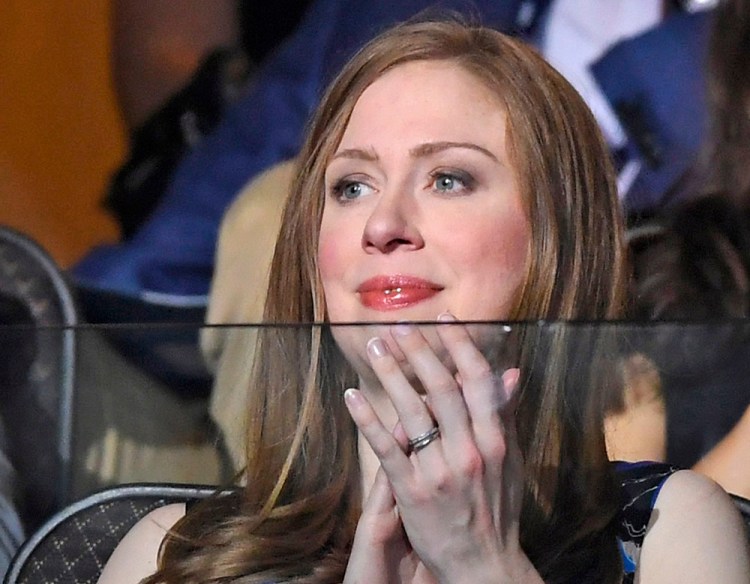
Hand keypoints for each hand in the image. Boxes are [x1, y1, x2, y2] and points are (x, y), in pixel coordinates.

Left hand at [344, 316, 539, 583]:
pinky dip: (367, 418)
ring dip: (391, 373)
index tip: (443, 319)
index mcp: (495, 439)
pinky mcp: (412, 491)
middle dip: (419, 351)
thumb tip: (510, 372)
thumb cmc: (498, 510)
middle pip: (441, 388)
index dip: (459, 344)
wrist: (482, 564)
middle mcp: (470, 450)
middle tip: (398, 327)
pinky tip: (351, 396)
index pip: (477, 380)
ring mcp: (439, 471)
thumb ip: (505, 416)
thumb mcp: (510, 462)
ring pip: (411, 410)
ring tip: (376, 347)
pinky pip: (385, 447)